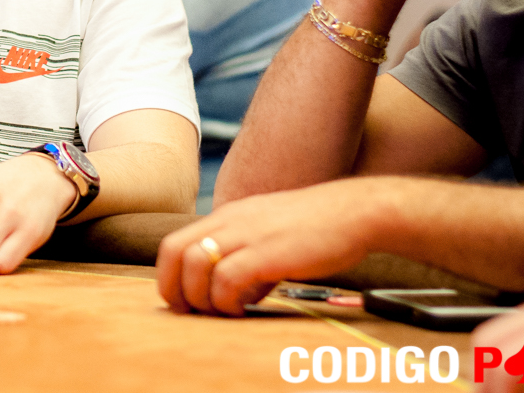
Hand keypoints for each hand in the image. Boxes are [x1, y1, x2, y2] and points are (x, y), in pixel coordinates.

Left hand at [157, 179, 380, 314]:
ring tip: (223, 311)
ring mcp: (247, 234)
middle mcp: (229, 221)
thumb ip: (246, 256)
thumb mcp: (267, 232)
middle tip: (193, 312)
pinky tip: (244, 309)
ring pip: (195, 265)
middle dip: (174, 290)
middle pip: (173, 252)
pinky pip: (227, 278)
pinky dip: (227, 300)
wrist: (354, 211)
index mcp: (226, 217)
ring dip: (201, 297)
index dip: (169, 277)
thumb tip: (236, 293)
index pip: (173, 243)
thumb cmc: (315, 227)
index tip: (183, 301)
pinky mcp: (268, 252)